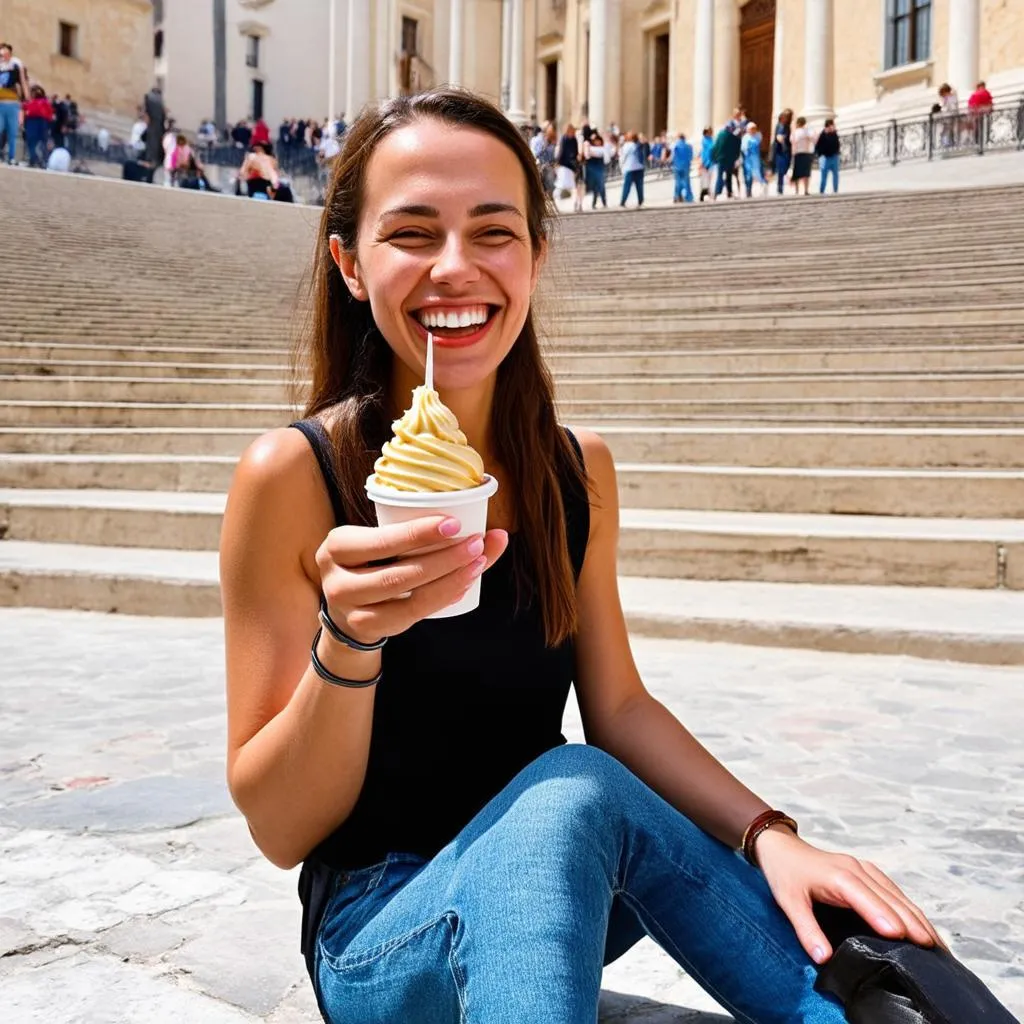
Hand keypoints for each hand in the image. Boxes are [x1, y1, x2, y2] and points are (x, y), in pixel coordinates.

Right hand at [316, 515, 507, 643]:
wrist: (347, 610)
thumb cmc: (375, 565)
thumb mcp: (385, 544)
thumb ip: (430, 535)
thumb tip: (498, 533)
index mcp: (337, 545)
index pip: (380, 540)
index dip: (417, 534)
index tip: (454, 523)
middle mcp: (337, 579)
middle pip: (397, 572)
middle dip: (443, 558)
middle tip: (476, 545)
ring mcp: (350, 609)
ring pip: (406, 596)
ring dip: (448, 579)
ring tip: (477, 563)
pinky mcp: (367, 627)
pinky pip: (411, 614)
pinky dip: (441, 598)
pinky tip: (463, 586)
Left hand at [753, 826, 944, 964]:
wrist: (781, 848)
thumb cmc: (785, 874)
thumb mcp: (788, 903)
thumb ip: (806, 930)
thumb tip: (824, 958)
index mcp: (839, 876)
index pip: (867, 898)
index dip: (886, 917)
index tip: (906, 938)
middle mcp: (857, 869)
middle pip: (890, 898)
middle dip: (913, 923)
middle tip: (934, 951)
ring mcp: (864, 868)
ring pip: (897, 895)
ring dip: (918, 917)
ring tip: (937, 944)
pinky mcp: (868, 872)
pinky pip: (894, 891)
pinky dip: (910, 908)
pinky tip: (922, 924)